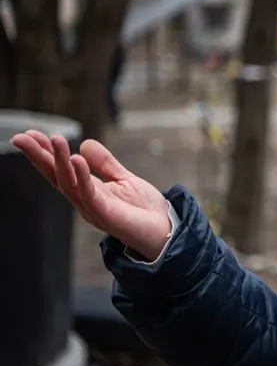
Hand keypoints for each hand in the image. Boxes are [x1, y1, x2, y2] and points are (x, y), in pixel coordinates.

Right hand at [10, 131, 172, 260]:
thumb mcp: (124, 179)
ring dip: (58, 160)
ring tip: (54, 139)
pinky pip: (88, 193)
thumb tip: (84, 143)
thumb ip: (105, 163)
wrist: (167, 231)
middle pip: (56, 176)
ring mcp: (93, 208)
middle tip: (21, 137)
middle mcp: (84, 200)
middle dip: (39, 157)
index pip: (60, 170)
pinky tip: (75, 158)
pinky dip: (81, 175)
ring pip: (68, 183)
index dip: (46, 153)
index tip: (31, 134)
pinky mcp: (105, 213)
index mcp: (88, 190)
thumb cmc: (145, 210)